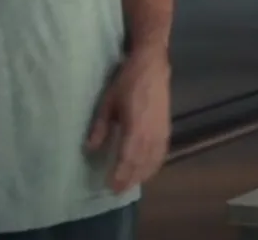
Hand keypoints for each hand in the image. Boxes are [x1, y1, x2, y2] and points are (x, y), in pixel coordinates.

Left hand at [87, 48, 170, 192]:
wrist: (152, 67)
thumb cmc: (127, 81)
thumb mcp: (108, 101)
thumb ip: (100, 126)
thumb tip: (90, 148)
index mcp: (135, 128)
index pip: (127, 159)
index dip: (119, 174)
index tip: (109, 186)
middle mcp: (151, 135)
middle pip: (141, 165)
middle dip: (129, 179)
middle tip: (116, 190)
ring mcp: (161, 134)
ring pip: (152, 162)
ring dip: (141, 176)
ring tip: (128, 184)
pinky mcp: (167, 130)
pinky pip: (161, 155)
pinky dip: (153, 167)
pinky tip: (146, 170)